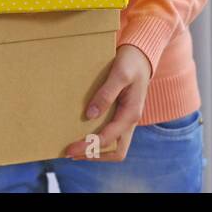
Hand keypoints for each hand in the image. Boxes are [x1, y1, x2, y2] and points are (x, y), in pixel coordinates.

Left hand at [64, 44, 151, 161]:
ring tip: (73, 148)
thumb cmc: (131, 62)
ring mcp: (125, 119)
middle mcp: (130, 120)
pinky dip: (96, 140)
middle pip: (116, 151)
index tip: (70, 149)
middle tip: (71, 153)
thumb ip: (107, 94)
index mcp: (131, 113)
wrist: (141, 55)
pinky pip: (109, 135)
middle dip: (93, 155)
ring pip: (113, 146)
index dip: (89, 146)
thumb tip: (90, 115)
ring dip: (95, 150)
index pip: (109, 139)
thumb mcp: (120, 73)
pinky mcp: (120, 115)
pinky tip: (81, 135)